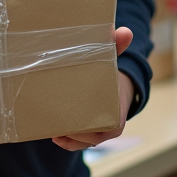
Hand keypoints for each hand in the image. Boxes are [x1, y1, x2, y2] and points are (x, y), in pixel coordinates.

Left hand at [52, 27, 133, 150]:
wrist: (116, 87)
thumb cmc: (111, 74)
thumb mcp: (112, 58)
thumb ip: (116, 45)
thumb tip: (125, 32)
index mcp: (118, 114)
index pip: (104, 126)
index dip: (87, 128)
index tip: (72, 122)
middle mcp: (111, 128)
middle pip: (89, 137)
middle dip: (73, 134)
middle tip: (56, 125)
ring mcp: (100, 134)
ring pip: (82, 142)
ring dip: (67, 138)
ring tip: (51, 130)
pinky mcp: (90, 135)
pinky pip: (78, 144)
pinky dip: (67, 142)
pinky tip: (54, 135)